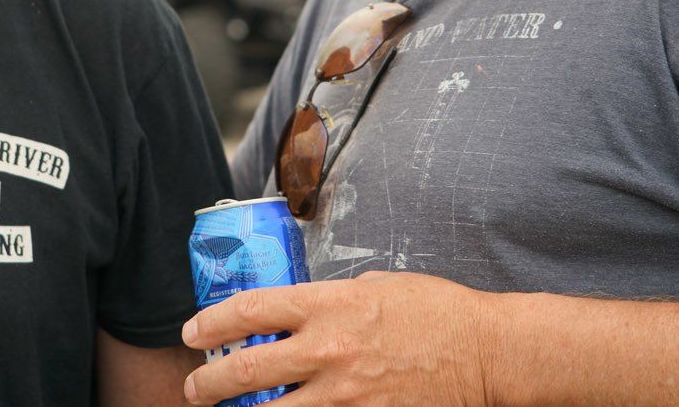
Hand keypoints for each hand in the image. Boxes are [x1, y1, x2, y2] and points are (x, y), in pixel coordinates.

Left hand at [182, 271, 496, 406]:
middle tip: (194, 389)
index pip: (249, 310)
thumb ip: (330, 300)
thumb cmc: (433, 312)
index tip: (193, 334)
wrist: (485, 351)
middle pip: (245, 370)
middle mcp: (328, 349)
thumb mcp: (373, 285)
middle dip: (207, 385)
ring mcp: (345, 394)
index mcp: (328, 304)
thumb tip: (294, 313)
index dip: (210, 323)